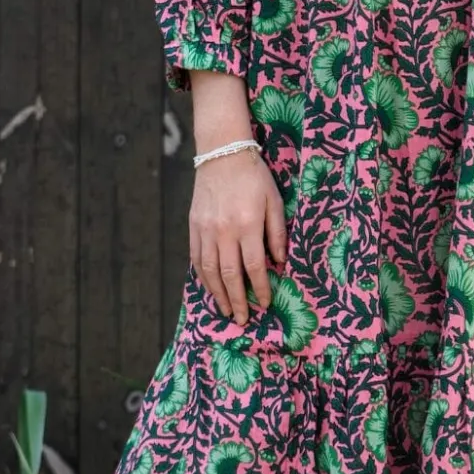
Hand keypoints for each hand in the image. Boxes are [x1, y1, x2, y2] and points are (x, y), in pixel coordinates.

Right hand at [189, 151, 286, 322]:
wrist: (222, 154)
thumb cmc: (254, 177)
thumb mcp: (274, 200)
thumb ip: (277, 232)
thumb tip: (280, 261)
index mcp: (248, 224)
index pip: (254, 266)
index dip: (261, 288)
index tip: (265, 304)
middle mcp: (224, 231)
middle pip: (230, 275)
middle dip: (238, 300)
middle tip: (244, 320)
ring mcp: (206, 230)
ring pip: (210, 271)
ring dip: (218, 295)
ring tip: (227, 311)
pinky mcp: (193, 226)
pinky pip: (196, 259)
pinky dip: (203, 278)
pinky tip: (211, 289)